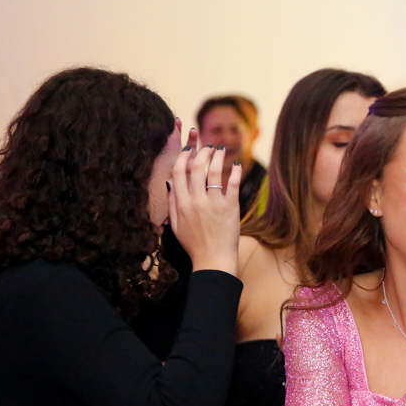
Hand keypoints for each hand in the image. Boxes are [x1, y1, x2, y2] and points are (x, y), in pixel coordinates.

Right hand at [168, 143, 241, 273]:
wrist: (213, 260)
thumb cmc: (194, 244)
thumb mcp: (175, 226)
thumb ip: (172, 204)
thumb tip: (169, 184)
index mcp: (182, 204)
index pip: (178, 173)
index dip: (183, 157)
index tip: (188, 149)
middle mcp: (196, 201)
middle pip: (196, 167)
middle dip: (201, 152)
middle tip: (207, 146)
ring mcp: (214, 203)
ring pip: (214, 171)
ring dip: (217, 156)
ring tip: (220, 149)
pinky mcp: (230, 207)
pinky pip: (232, 184)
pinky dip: (235, 171)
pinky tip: (236, 164)